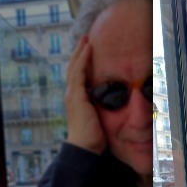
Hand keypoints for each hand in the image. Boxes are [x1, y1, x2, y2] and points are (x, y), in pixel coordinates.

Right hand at [64, 36, 105, 153]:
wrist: (86, 147)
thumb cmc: (94, 137)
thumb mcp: (99, 118)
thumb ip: (102, 109)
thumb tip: (114, 104)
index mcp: (76, 99)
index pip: (78, 76)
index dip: (82, 63)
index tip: (88, 51)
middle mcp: (72, 95)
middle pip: (74, 68)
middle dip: (79, 53)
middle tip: (85, 39)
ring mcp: (72, 94)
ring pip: (75, 67)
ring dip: (80, 52)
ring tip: (86, 40)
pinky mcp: (76, 96)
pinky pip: (79, 73)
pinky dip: (82, 60)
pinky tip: (88, 51)